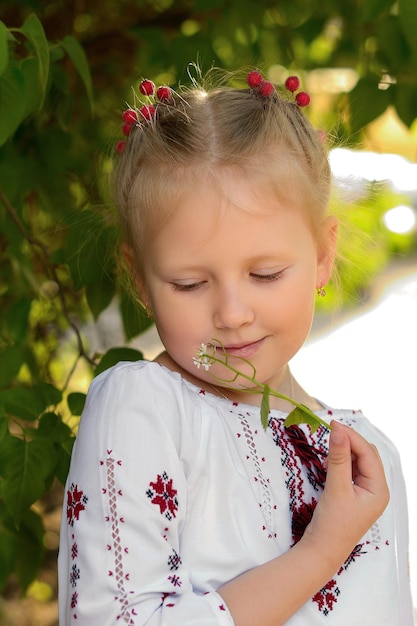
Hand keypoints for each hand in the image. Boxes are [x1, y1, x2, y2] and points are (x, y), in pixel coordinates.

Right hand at [303, 420, 389, 566]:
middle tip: (329, 431)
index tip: (332, 424)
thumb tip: (337, 431)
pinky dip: (341, 461)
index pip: (368, 454)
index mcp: (379, 489)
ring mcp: (366, 492)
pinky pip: (351, 470)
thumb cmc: (332, 524)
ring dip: (345, 451)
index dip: (351, 437)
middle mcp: (376, 489)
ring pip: (358, 461)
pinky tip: (330, 461)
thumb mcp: (336, 488)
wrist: (322, 550)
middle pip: (366, 455)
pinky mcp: (354, 493)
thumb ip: (338, 458)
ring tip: (328, 448)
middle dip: (349, 442)